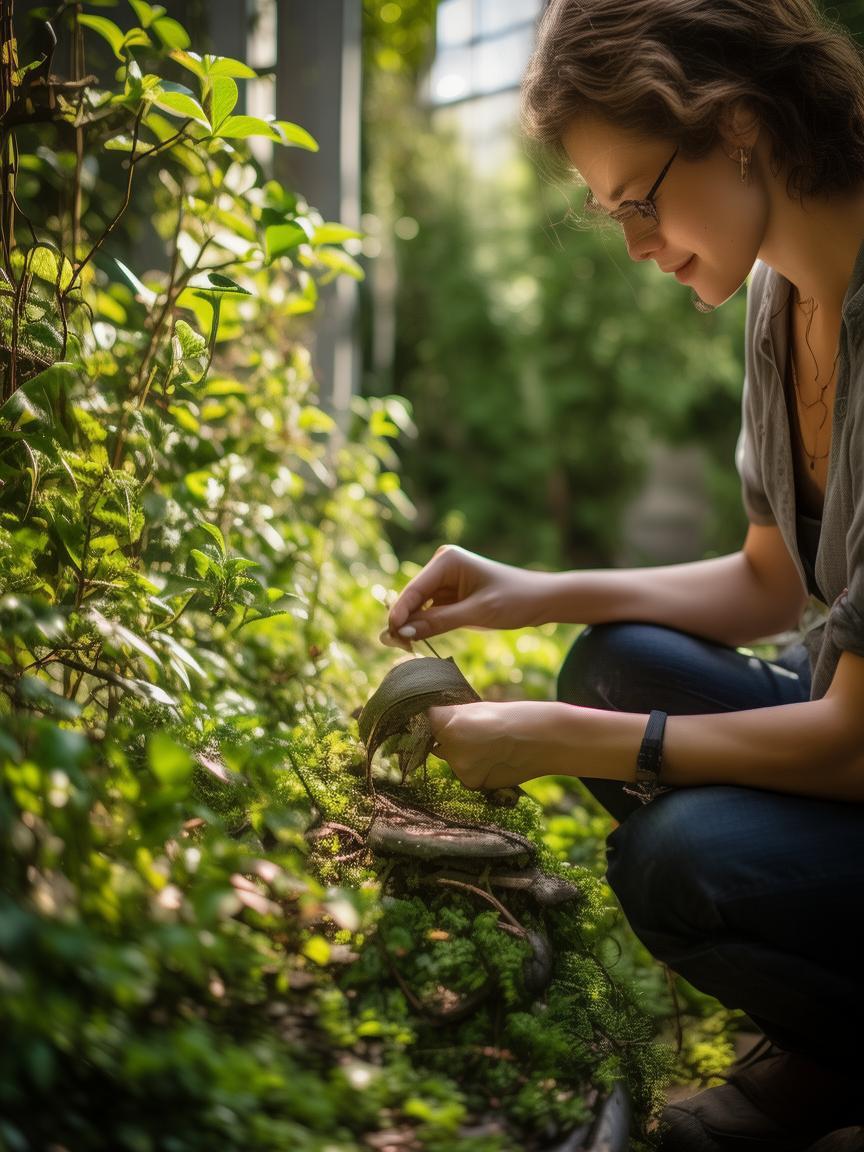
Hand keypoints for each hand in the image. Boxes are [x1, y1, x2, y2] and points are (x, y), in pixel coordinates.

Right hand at [385, 545, 553, 642]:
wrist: (541, 600)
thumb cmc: (515, 600)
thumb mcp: (477, 613)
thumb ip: (439, 622)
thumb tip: (404, 631)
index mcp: (447, 560)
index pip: (414, 589)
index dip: (399, 613)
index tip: (388, 636)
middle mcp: (442, 564)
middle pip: (413, 596)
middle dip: (404, 620)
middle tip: (393, 646)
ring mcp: (445, 579)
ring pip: (419, 605)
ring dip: (413, 624)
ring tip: (404, 646)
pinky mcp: (450, 593)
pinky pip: (430, 610)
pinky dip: (425, 624)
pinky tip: (417, 639)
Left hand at [426, 700, 561, 790]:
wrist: (541, 738)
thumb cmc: (509, 718)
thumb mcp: (475, 709)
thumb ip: (452, 719)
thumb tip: (432, 727)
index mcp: (445, 719)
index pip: (425, 724)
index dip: (434, 726)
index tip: (445, 727)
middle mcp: (446, 743)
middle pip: (438, 747)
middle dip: (451, 744)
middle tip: (479, 738)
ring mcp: (458, 765)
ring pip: (454, 763)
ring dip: (466, 759)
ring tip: (492, 749)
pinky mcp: (471, 782)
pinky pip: (467, 778)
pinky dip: (478, 772)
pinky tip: (496, 762)